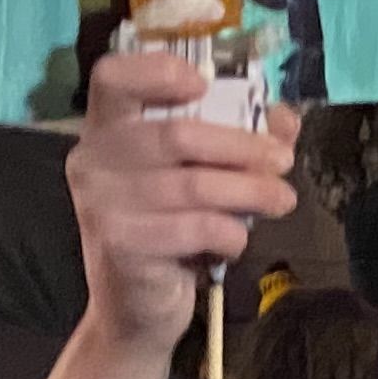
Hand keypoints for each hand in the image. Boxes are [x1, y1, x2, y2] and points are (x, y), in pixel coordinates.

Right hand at [69, 53, 300, 355]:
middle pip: (176, 134)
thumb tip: (285, 119)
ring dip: (252, 192)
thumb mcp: (200, 176)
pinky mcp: (121, 246)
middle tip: (284, 161)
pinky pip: (195, 228)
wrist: (135, 309)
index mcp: (105, 128)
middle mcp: (92, 159)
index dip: (156, 69)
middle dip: (244, 146)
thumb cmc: (170, 228)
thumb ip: (237, 139)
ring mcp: (101, 204)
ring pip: (195, 184)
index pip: (112, 76)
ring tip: (282, 200)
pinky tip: (236, 241)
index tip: (203, 82)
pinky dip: (230, 234)